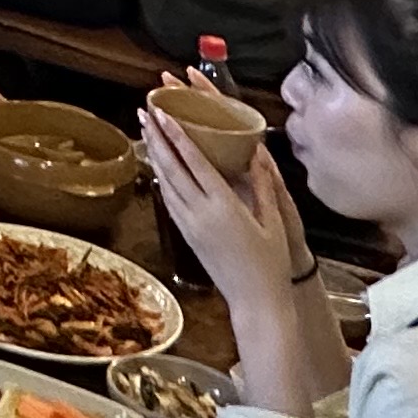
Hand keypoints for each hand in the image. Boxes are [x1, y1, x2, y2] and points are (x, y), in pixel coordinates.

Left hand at [141, 87, 308, 306]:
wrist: (255, 303)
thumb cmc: (271, 265)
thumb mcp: (273, 222)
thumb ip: (263, 186)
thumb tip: (258, 154)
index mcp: (224, 207)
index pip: (194, 163)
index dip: (177, 136)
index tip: (163, 114)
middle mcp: (201, 214)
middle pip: (172, 169)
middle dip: (157, 139)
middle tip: (144, 113)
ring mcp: (191, 227)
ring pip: (165, 185)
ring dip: (154, 157)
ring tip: (146, 133)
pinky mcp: (187, 237)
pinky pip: (169, 202)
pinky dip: (161, 180)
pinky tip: (159, 168)